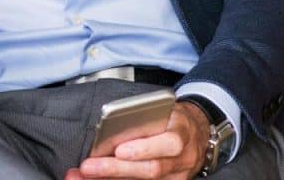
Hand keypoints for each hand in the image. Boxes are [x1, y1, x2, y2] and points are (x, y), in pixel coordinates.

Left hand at [66, 101, 210, 179]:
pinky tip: (98, 179)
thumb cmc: (174, 118)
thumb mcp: (165, 109)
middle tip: (89, 166)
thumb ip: (144, 117)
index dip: (144, 148)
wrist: (198, 132)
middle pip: (151, 168)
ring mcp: (177, 175)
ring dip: (113, 179)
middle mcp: (182, 158)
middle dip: (117, 169)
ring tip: (85, 175)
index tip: (119, 150)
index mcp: (182, 132)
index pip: (169, 142)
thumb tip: (110, 125)